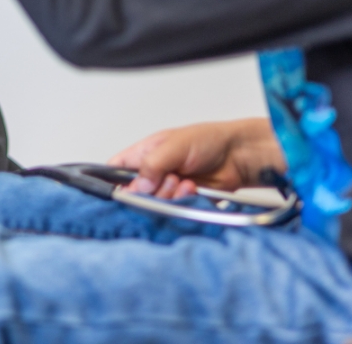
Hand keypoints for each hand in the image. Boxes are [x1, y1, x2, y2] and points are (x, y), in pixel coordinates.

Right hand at [108, 118, 285, 198]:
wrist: (238, 156)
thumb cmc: (208, 140)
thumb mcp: (175, 145)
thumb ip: (153, 163)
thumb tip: (139, 184)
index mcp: (143, 153)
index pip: (116, 170)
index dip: (113, 183)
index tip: (123, 190)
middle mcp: (153, 172)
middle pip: (135, 193)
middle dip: (150, 191)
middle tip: (166, 179)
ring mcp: (167, 188)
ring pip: (155, 204)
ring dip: (169, 196)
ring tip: (184, 182)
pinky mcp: (182, 202)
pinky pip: (174, 211)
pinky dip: (182, 202)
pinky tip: (192, 189)